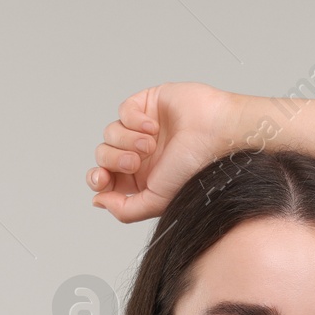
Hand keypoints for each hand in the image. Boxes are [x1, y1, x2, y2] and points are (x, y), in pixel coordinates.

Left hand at [87, 82, 239, 222]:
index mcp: (142, 179)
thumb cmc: (196, 169)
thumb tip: (98, 201)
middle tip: (135, 162)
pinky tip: (154, 127)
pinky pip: (123, 111)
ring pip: (110, 133)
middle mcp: (141, 154)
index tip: (103, 179)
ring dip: (127, 140)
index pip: (105, 178)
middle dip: (114, 159)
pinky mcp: (148, 104)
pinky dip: (134, 120)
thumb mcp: (157, 201)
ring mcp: (143, 129)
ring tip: (151, 144)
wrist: (217, 136)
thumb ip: (125, 210)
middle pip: (103, 155)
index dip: (97, 178)